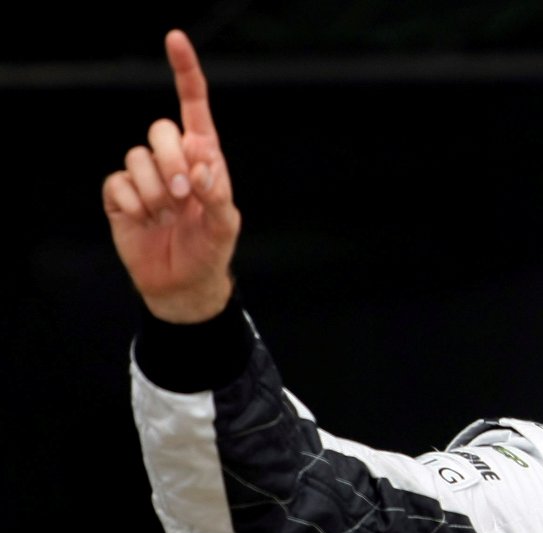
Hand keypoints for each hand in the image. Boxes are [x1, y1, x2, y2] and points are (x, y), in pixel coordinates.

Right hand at [102, 29, 240, 322]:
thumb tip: (201, 165)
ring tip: (167, 214)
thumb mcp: (226, 224)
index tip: (175, 39)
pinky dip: (133, 204)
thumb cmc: (211, 250)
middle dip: (172, 161)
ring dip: (155, 189)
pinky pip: (117, 182)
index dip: (185, 72)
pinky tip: (145, 220)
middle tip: (184, 196)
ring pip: (137, 156)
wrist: (182, 284)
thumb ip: (217, 192)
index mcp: (203, 157)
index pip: (194, 107)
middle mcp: (172, 160)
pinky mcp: (121, 195)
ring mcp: (144, 176)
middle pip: (160, 130)